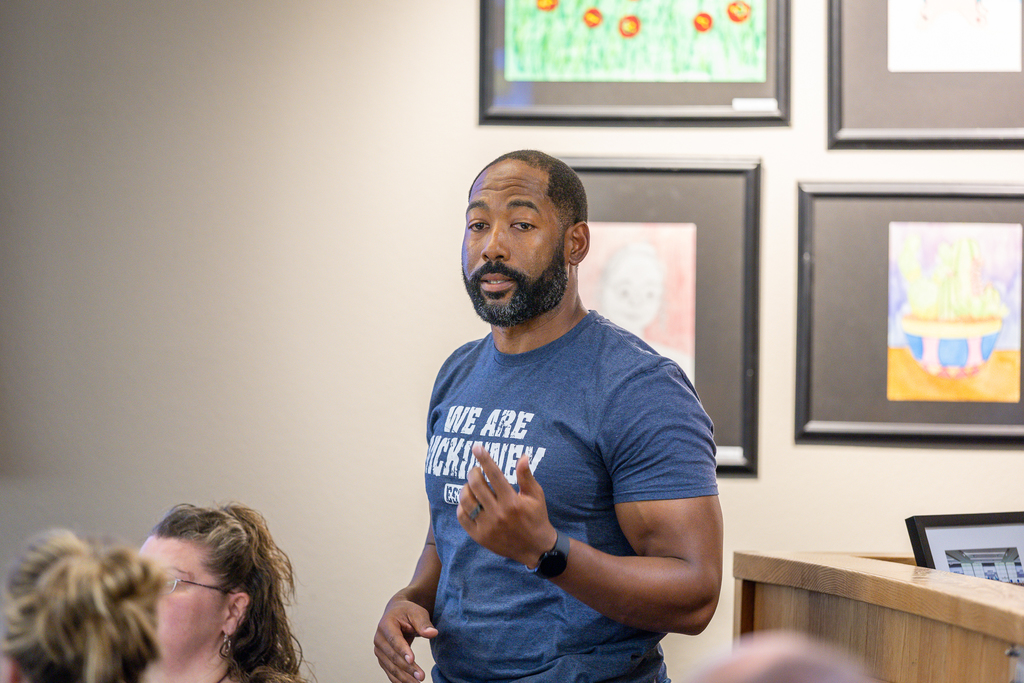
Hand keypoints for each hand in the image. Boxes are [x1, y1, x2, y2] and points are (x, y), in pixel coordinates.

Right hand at [373, 597, 437, 682]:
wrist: (397, 614)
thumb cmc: (407, 612)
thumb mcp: (417, 612)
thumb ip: (423, 623)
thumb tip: (432, 633)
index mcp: (386, 624)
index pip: (394, 640)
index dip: (402, 650)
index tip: (412, 660)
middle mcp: (379, 638)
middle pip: (392, 656)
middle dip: (407, 668)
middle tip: (421, 676)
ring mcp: (379, 650)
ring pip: (391, 667)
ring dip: (404, 677)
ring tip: (418, 682)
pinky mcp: (383, 658)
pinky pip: (390, 671)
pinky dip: (399, 679)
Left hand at [457, 444, 556, 566]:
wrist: (535, 549)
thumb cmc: (536, 518)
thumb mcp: (536, 496)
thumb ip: (526, 476)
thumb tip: (522, 456)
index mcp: (512, 501)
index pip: (494, 474)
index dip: (484, 459)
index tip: (477, 447)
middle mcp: (498, 513)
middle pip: (476, 485)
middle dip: (473, 472)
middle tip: (476, 471)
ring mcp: (487, 526)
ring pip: (466, 500)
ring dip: (465, 488)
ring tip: (471, 486)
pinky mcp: (479, 537)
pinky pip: (462, 517)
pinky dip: (462, 506)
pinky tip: (469, 502)